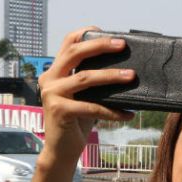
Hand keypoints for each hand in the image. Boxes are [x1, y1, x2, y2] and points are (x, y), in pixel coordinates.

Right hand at [37, 26, 135, 162]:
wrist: (62, 150)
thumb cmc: (78, 121)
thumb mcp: (84, 96)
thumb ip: (92, 81)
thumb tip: (126, 68)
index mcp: (54, 71)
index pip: (68, 43)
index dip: (85, 34)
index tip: (105, 31)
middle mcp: (49, 78)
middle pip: (75, 53)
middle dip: (100, 46)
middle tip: (123, 45)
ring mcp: (52, 94)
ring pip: (85, 77)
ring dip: (111, 76)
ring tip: (132, 76)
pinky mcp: (59, 111)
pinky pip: (92, 107)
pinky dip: (112, 111)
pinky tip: (129, 114)